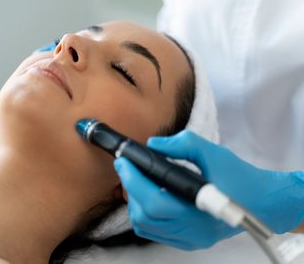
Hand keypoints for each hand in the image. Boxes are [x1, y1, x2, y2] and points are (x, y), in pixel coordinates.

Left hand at [114, 131, 303, 249]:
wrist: (262, 201)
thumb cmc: (239, 177)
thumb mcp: (214, 153)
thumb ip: (183, 144)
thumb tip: (152, 144)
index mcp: (199, 210)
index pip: (154, 201)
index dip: (133, 180)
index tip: (123, 161)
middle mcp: (192, 231)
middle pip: (144, 215)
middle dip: (129, 188)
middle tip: (126, 167)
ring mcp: (189, 239)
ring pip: (145, 226)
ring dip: (134, 201)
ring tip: (136, 180)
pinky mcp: (188, 241)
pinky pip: (154, 231)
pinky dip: (144, 213)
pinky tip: (147, 195)